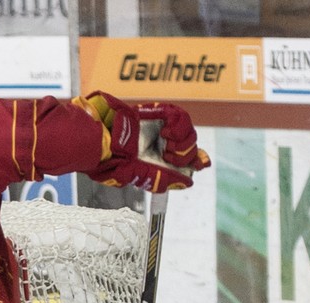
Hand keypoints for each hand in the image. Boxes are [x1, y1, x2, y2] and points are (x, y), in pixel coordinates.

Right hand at [81, 91, 208, 192]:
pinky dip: (178, 128)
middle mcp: (163, 142)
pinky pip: (182, 118)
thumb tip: (188, 183)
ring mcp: (163, 127)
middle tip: (168, 156)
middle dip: (184, 155)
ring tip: (166, 145)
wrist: (107, 142)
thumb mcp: (143, 175)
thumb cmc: (116, 160)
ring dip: (181, 143)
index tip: (201, 164)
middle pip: (190, 146)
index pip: (185, 157)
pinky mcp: (161, 112)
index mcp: (158, 157)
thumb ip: (166, 179)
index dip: (195, 160)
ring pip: (189, 134)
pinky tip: (166, 133)